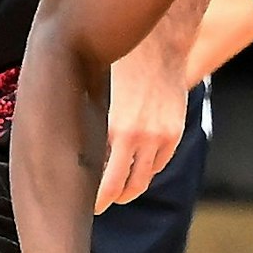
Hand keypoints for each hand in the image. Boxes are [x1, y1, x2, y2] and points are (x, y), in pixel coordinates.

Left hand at [94, 51, 188, 212]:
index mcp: (113, 129)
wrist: (158, 46)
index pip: (104, 181)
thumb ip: (92, 127)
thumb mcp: (98, 96)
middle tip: (98, 205)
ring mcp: (159, 137)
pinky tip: (134, 169)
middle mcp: (137, 138)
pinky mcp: (174, 133)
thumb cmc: (120, 65)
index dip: (95, 198)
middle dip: (109, 200)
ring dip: (129, 188)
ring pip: (144, 179)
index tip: (86, 206)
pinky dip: (146, 170)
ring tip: (116, 191)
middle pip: (123, 187)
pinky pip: (159, 164)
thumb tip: (79, 156)